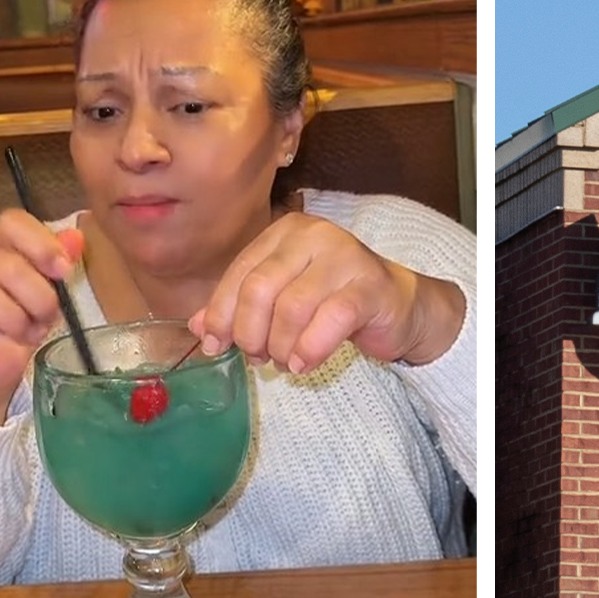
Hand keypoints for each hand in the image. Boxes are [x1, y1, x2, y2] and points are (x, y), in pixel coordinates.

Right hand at [0, 209, 81, 423]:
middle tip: (46, 320)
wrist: (0, 360)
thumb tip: (75, 239)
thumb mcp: (53, 290)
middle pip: (8, 266)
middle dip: (38, 300)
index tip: (63, 272)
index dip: (41, 245)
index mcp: (3, 243)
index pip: (13, 223)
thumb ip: (61, 261)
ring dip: (12, 321)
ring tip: (24, 334)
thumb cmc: (29, 318)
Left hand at [190, 213, 465, 374]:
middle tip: (256, 357)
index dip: (221, 313)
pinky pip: (329, 321)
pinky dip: (309, 350)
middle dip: (250, 332)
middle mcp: (315, 235)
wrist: (402, 307)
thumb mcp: (284, 300)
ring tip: (283, 362)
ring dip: (280, 346)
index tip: (214, 346)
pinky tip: (303, 365)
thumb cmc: (335, 301)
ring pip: (292, 308)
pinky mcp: (371, 286)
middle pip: (260, 288)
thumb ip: (242, 308)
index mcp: (286, 232)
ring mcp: (346, 257)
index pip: (240, 272)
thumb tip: (197, 330)